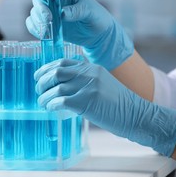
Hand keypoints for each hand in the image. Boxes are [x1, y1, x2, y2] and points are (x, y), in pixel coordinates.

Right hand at [26, 0, 133, 70]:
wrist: (98, 35)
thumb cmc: (97, 18)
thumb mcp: (90, 12)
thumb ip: (77, 11)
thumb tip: (62, 14)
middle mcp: (55, 0)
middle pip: (38, 1)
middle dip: (40, 10)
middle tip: (49, 20)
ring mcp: (50, 13)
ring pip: (35, 14)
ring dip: (38, 22)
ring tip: (49, 31)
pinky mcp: (48, 26)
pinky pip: (35, 26)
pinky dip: (36, 30)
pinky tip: (45, 35)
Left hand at [35, 59, 175, 156]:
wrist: (137, 114)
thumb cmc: (118, 104)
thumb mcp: (102, 84)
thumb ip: (85, 81)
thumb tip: (62, 87)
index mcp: (91, 67)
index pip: (62, 62)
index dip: (46, 69)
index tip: (38, 77)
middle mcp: (89, 73)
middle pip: (56, 72)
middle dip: (42, 82)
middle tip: (39, 92)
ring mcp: (88, 86)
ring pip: (56, 87)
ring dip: (44, 97)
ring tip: (42, 104)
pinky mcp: (88, 101)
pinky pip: (61, 101)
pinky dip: (52, 105)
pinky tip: (51, 109)